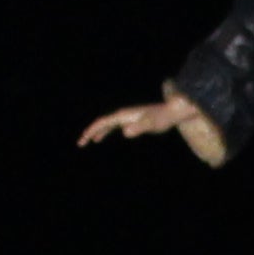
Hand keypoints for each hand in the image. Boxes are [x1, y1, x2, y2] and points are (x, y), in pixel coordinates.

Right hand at [78, 94, 199, 146]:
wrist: (173, 111)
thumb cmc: (162, 118)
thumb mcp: (151, 125)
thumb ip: (139, 128)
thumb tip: (125, 132)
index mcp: (124, 115)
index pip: (103, 123)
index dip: (91, 131)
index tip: (83, 140)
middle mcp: (123, 114)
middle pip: (102, 123)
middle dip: (90, 132)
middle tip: (80, 143)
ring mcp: (127, 116)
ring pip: (107, 124)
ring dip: (96, 132)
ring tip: (88, 141)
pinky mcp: (132, 119)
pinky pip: (113, 125)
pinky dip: (105, 131)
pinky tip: (102, 137)